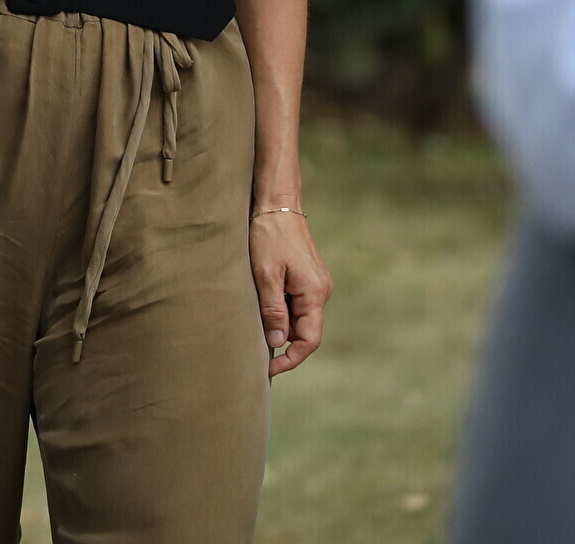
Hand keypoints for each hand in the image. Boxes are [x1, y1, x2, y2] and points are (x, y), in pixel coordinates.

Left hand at [252, 207, 330, 374]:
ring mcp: (315, 283)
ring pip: (299, 318)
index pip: (309, 340)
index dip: (291, 359)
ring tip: (254, 327)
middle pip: (304, 331)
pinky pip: (296, 303)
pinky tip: (262, 307)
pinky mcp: (307, 276)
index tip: (269, 370)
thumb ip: (272, 309)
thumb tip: (278, 343)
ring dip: (280, 326)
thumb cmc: (269, 235)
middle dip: (283, 344)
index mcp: (314, 293)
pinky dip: (280, 311)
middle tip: (255, 352)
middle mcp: (320, 291)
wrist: (277, 204)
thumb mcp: (265, 274)